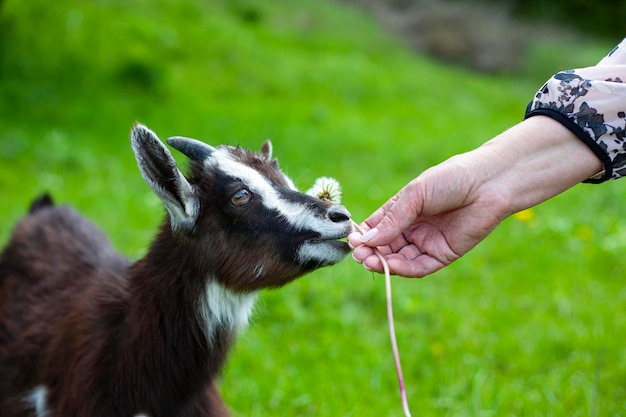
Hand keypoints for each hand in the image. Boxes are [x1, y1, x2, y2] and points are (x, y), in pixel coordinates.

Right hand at [348, 154, 507, 276]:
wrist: (488, 183)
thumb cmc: (450, 179)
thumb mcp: (415, 196)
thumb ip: (392, 220)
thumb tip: (366, 241)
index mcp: (403, 210)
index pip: (377, 228)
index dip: (364, 236)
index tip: (352, 242)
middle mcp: (413, 228)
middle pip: (386, 246)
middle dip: (372, 252)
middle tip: (359, 256)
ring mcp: (427, 242)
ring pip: (399, 259)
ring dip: (384, 263)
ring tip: (369, 262)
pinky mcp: (443, 254)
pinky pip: (419, 266)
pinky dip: (403, 269)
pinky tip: (391, 265)